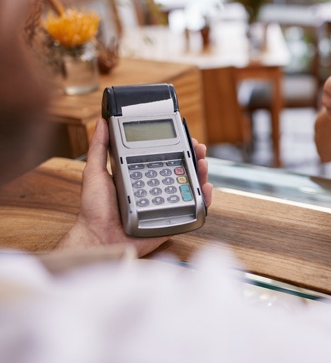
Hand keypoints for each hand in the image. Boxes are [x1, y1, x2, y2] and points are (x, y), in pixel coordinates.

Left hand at [57, 118, 212, 256]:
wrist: (99, 238)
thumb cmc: (94, 210)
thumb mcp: (95, 173)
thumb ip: (99, 148)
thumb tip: (101, 123)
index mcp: (141, 175)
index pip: (164, 157)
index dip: (177, 147)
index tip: (185, 137)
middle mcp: (155, 188)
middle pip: (181, 169)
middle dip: (194, 157)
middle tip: (198, 148)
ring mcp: (165, 203)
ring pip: (190, 186)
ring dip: (201, 173)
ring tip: (203, 164)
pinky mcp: (172, 220)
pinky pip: (192, 210)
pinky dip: (203, 199)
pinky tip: (205, 188)